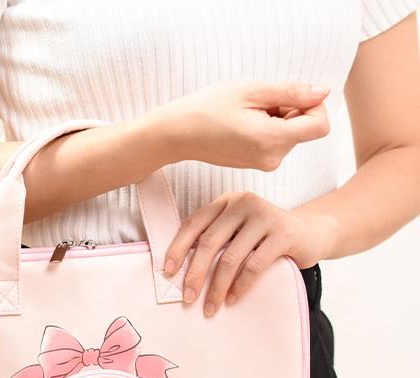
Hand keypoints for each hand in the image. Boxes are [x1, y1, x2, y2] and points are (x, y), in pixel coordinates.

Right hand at [142, 80, 330, 170]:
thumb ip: (292, 92)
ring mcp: (264, 164)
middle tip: (257, 104)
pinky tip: (241, 125)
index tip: (288, 96)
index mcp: (272, 140)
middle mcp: (272, 158)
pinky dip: (267, 128)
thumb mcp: (252, 91)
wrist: (177, 134)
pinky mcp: (257, 163)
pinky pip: (276, 142)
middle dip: (290, 110)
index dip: (313, 105)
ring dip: (277, 118)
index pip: (320, 125)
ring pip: (290, 134)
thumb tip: (323, 92)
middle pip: (305, 128)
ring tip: (246, 115)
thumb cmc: (208, 108)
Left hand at [163, 191, 338, 315]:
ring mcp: (265, 216)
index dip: (178, 248)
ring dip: (216, 287)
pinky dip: (240, 286)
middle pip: (209, 242)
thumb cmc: (265, 237)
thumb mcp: (238, 232)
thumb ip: (216, 240)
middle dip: (195, 274)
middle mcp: (244, 203)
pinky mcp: (283, 234)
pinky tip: (232, 299)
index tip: (167, 272)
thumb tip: (181, 270)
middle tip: (186, 298)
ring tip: (210, 307)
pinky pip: (254, 266)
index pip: (194, 223)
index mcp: (227, 201)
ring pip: (230, 258)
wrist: (311, 232)